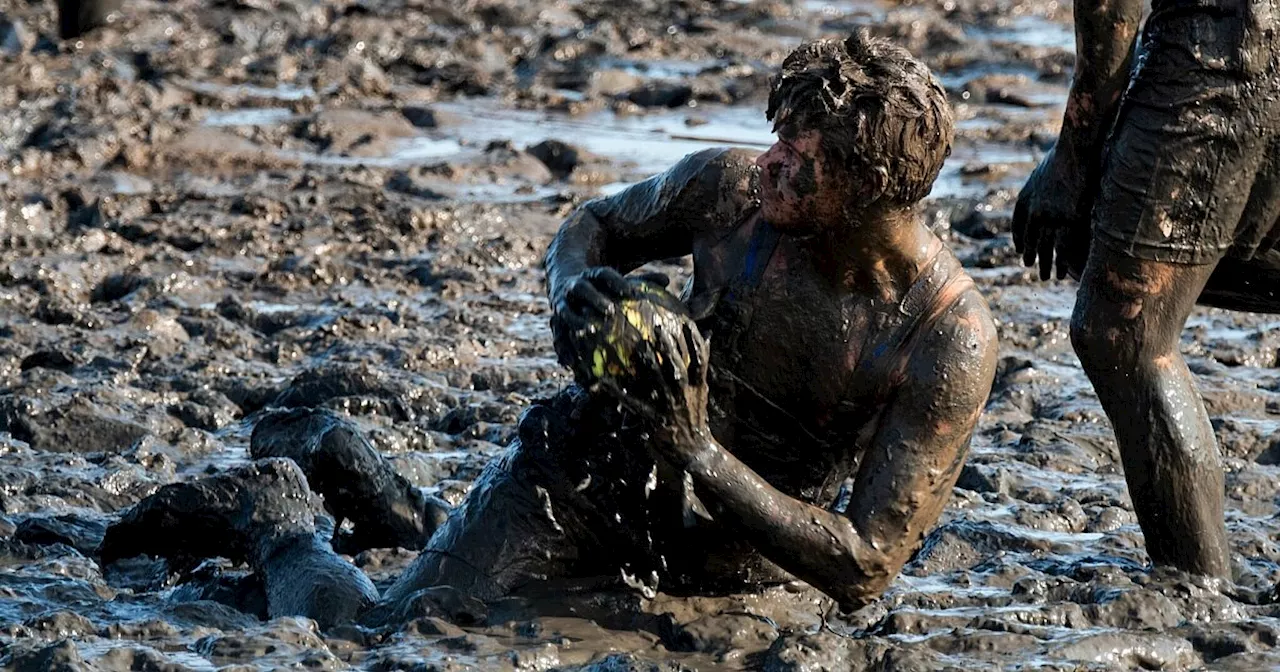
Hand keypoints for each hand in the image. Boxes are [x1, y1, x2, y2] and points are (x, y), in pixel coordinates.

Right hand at [549, 267, 669, 365]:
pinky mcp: (555, 320)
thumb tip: (667, 280)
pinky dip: (562, 346)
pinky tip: (571, 363)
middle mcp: (575, 287)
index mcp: (592, 275)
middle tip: (610, 311)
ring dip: (575, 321)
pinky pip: (557, 333)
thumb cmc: (602, 285)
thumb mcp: (619, 280)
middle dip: (595, 299)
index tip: (631, 292)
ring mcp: (563, 303)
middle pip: (583, 289)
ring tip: (587, 332)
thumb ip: (642, 281)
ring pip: (566, 311)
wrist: (565, 280)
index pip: (604, 274)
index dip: (617, 282)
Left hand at [607, 315, 712, 465]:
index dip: (694, 341)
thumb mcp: (703, 392)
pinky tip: (604, 382)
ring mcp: (669, 405)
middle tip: (658, 328)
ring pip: (659, 380)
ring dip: (650, 362)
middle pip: (677, 366)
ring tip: (641, 346)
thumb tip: (708, 338)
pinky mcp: (654, 418)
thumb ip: (701, 367)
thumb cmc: (696, 417)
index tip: (685, 323)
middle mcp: (684, 394)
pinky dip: (619, 392)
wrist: (694, 449)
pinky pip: (634, 402)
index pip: (699, 360)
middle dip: (669, 347)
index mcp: (698, 387)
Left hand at [1012, 143, 1094, 280]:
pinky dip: (1062, 263)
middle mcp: (1033, 211)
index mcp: (1026, 197)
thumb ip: (1045, 180)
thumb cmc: (1066, 153)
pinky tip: (1063, 274)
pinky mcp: (1067, 222)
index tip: (1019, 249)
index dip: (1019, 238)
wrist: (1075, 151)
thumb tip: (1052, 180)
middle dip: (1029, 254)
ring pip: (1044, 248)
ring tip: (1045, 277)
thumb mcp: (1047, 167)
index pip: (1018, 223)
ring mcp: (1049, 218)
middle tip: (1029, 266)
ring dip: (1044, 265)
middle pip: (1029, 239)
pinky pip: (1062, 249)